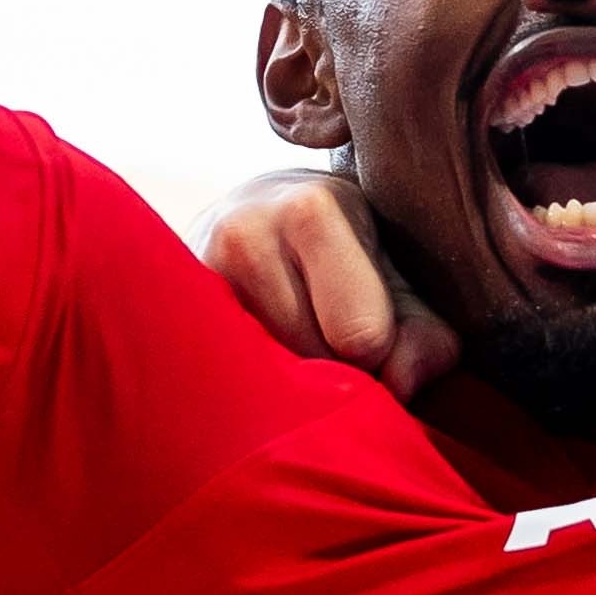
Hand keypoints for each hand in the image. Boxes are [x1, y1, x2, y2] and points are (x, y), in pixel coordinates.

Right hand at [199, 167, 455, 399]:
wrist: (256, 216)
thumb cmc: (346, 257)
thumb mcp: (401, 284)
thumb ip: (425, 337)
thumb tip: (400, 386)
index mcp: (310, 209)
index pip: (361, 335)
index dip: (377, 355)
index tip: (367, 332)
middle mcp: (243, 231)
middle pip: (311, 360)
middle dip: (332, 370)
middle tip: (326, 334)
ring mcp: (195, 268)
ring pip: (265, 376)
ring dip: (288, 380)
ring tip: (291, 338)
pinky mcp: (170, 306)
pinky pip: (226, 378)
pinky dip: (250, 379)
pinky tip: (255, 352)